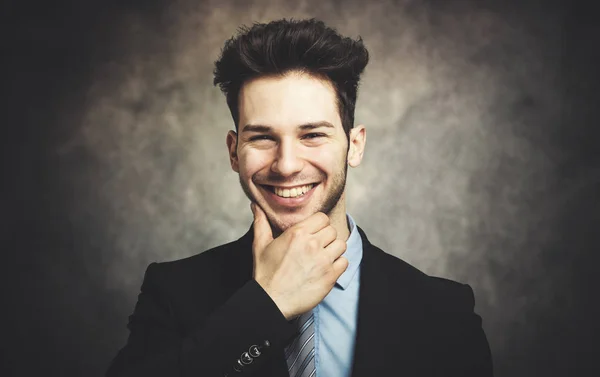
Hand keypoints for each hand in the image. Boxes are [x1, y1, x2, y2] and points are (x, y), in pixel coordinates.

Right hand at [250, 202, 348, 319]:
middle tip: (317, 247)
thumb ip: (261, 222)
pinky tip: (326, 269)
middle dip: (326, 237)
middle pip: (332, 230)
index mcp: (297, 233)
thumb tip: (256, 206)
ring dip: (334, 250)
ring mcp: (323, 260)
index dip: (319, 224)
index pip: (322, 218)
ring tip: (322, 257)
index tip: (314, 232)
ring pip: (341, 245)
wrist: (271, 301)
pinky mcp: (330, 276)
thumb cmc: (265, 274)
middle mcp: (312, 244)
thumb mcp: (260, 245)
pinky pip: (344, 262)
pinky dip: (338, 265)